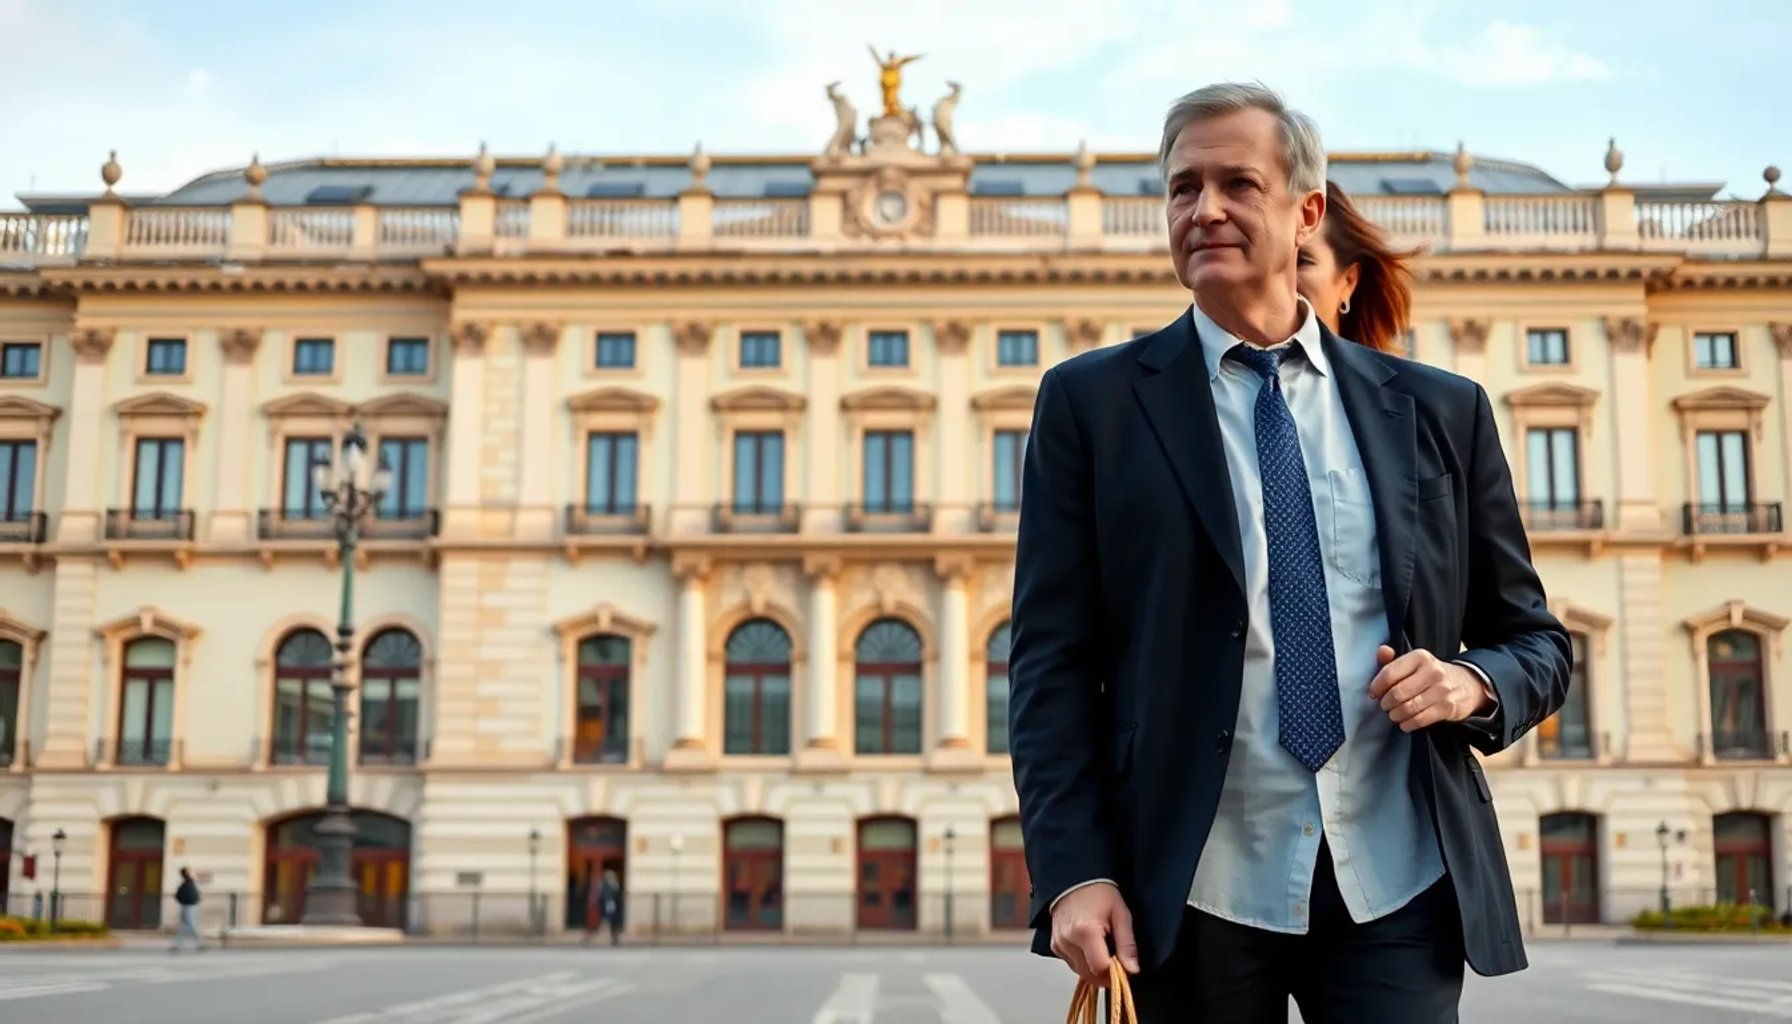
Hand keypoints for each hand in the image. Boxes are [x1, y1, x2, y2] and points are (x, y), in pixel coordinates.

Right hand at [1050, 882, 1138, 984]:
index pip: (1100, 968)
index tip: (1125, 968)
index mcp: (1085, 931)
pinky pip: (1072, 964)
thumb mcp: (1121, 914)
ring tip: (1104, 952)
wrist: (1074, 879)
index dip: (1115, 973)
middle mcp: (1068, 940)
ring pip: (1080, 972)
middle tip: (1117, 962)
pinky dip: (1084, 963)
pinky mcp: (1055, 945)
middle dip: (1105, 974)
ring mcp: (1059, 943)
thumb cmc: (1100, 893)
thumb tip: (1132, 970)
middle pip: (1089, 974)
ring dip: (1094, 969)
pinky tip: (1091, 949)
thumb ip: (1127, 944)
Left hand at [1368, 645, 1492, 731]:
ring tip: (1394, 714)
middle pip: (1397, 693)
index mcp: (1420, 657)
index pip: (1390, 673)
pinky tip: (1405, 723)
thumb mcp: (1414, 664)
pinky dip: (1408, 724)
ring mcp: (1442, 690)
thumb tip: (1381, 651)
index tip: (1374, 694)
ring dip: (1396, 715)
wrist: (1466, 685)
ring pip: (1408, 708)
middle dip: (1386, 703)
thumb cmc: (1431, 675)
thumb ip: (1393, 660)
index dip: (1377, 686)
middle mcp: (1432, 671)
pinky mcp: (1448, 707)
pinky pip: (1420, 720)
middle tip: (1385, 706)